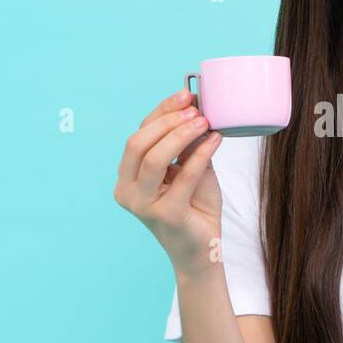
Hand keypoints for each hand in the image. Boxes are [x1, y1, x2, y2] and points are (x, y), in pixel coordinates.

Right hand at [113, 86, 223, 273]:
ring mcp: (143, 205)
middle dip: (168, 121)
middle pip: (139, 143)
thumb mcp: (189, 168)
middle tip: (196, 110)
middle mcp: (127, 191)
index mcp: (127, 177)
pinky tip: (215, 141)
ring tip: (205, 122)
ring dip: (181, 135)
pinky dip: (200, 154)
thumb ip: (187, 143)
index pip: (139, 135)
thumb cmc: (194, 207)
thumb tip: (195, 107)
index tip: (185, 95)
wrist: (203, 248)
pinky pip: (183, 176)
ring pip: (155, 158)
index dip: (161, 112)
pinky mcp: (166, 214)